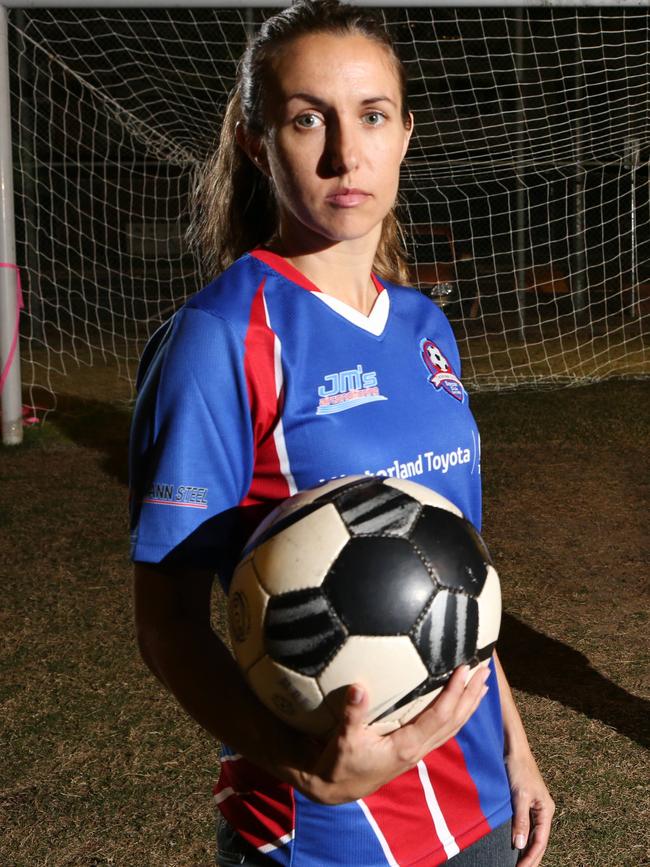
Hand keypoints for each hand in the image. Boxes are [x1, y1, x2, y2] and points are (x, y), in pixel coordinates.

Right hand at [293, 663, 490, 804]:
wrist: (337, 789)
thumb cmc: (340, 763)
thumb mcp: (343, 738)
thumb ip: (352, 714)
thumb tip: (359, 687)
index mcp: (406, 745)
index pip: (439, 715)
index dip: (454, 691)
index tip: (464, 668)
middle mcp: (419, 749)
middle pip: (455, 720)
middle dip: (471, 695)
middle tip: (486, 669)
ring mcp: (419, 751)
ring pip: (453, 727)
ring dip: (469, 704)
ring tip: (483, 684)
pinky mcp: (414, 751)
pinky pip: (444, 730)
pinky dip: (457, 714)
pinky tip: (461, 704)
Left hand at [507, 750, 554, 866]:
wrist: (513, 748)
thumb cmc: (518, 768)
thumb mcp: (519, 795)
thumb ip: (521, 820)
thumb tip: (521, 845)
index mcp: (546, 810)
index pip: (540, 841)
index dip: (531, 857)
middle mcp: (542, 810)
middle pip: (538, 840)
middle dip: (530, 857)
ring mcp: (534, 806)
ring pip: (532, 834)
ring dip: (526, 848)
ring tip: (518, 863)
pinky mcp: (524, 801)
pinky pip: (525, 825)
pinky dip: (521, 836)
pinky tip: (515, 844)